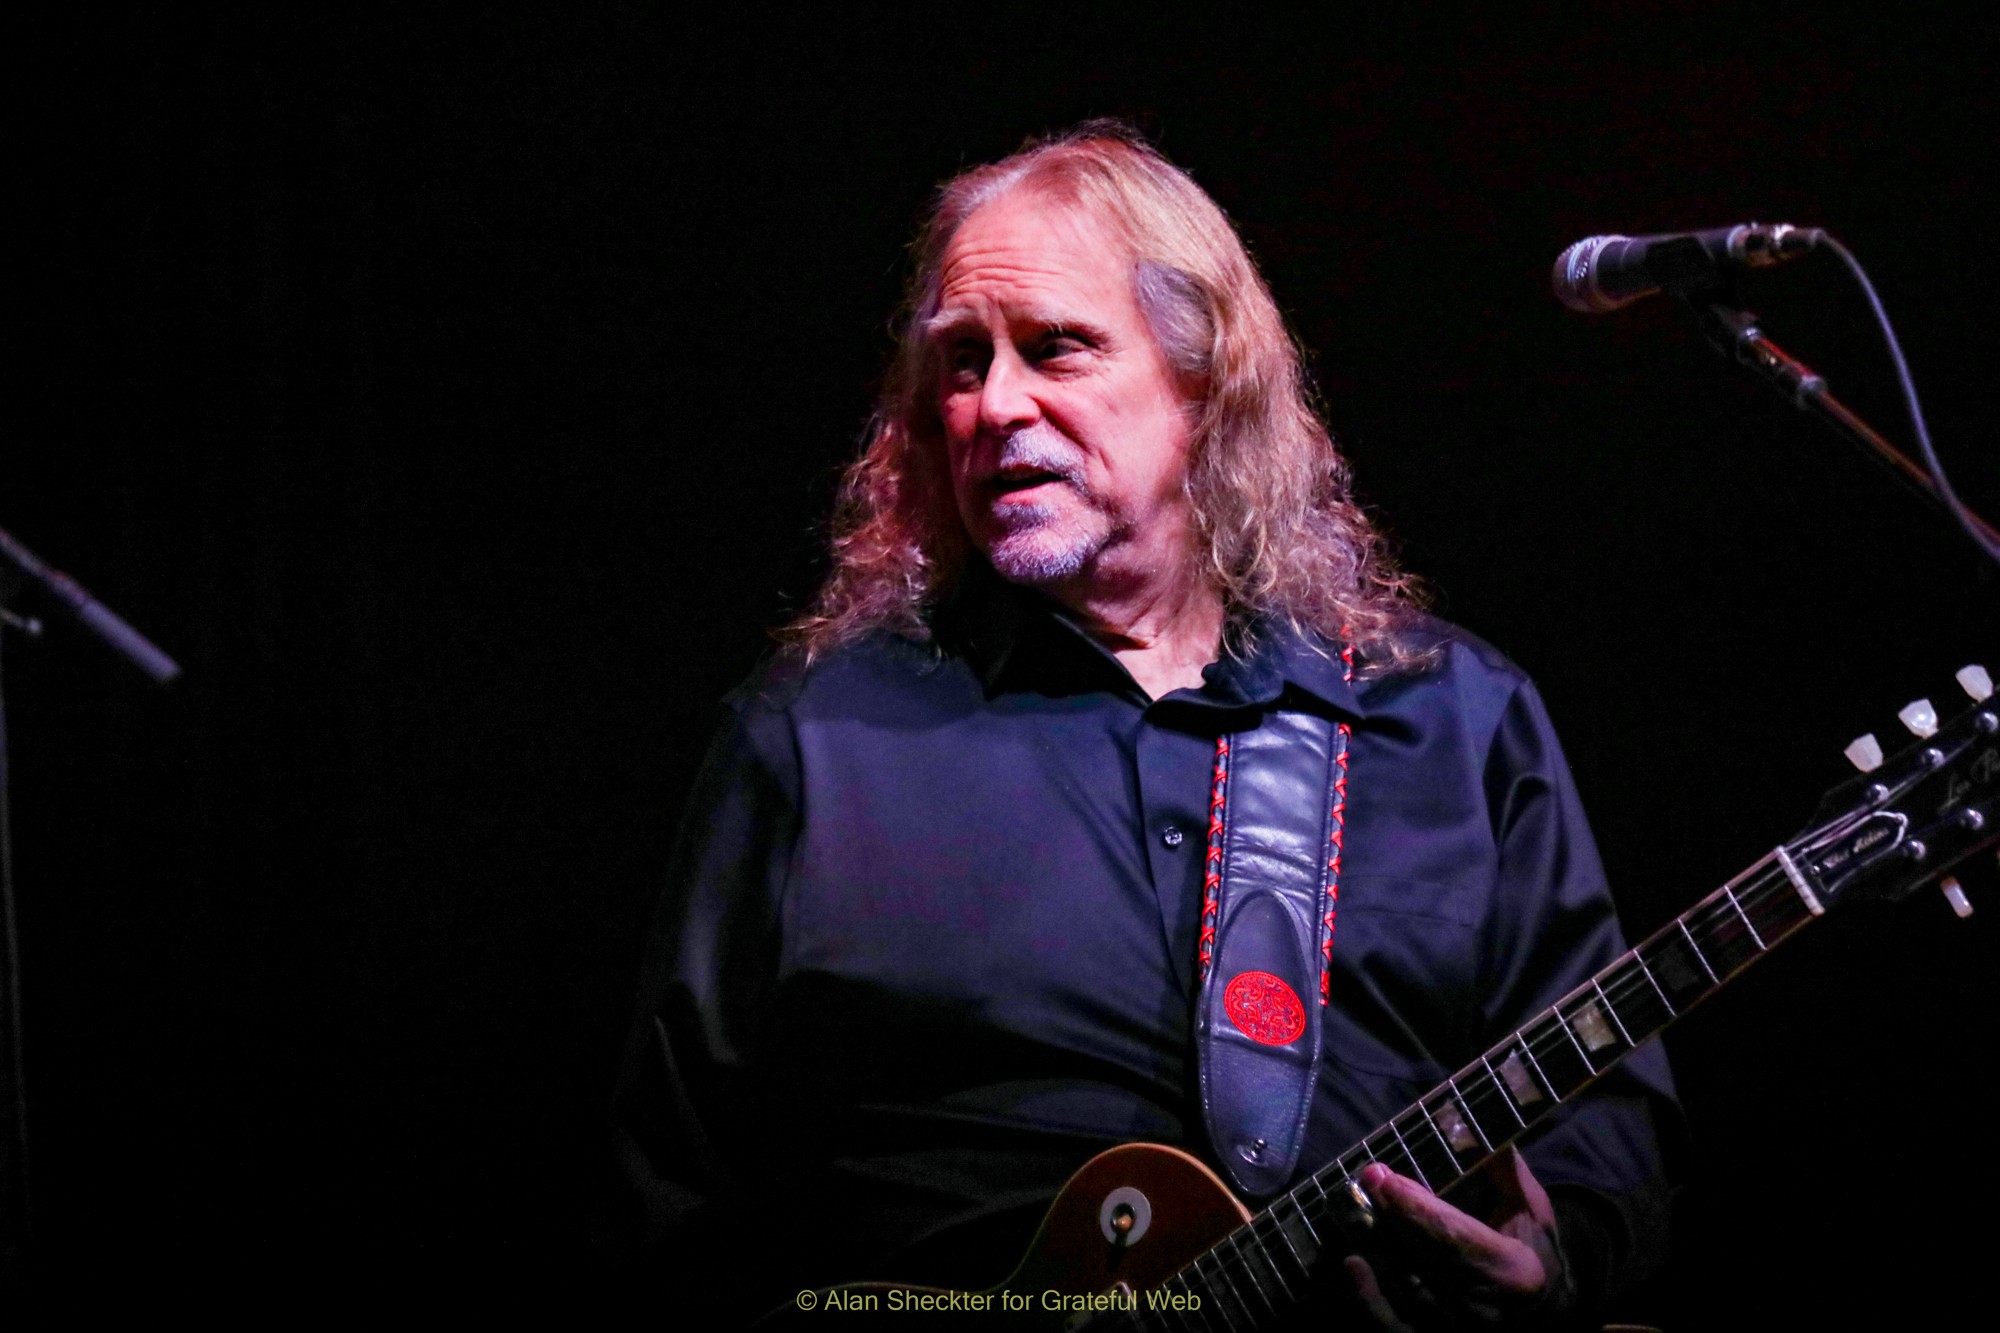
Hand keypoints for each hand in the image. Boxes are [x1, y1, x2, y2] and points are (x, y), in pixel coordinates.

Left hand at [1338, 1148, 1569, 1328]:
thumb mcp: (1531, 1207)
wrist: (1543, 1311)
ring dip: (1375, 1251)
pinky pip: (1393, 1326)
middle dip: (1391, 1220)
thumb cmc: (1532, 1248)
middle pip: (1426, 1264)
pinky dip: (1369, 1298)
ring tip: (1351, 1212)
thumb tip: (1467, 1119)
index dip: (1418, 1209)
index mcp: (1516, 1273)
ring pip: (1406, 1295)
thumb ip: (1503, 1168)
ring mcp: (1458, 1330)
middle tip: (1363, 1182)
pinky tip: (1353, 1263)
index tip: (1383, 1177)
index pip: (1458, 1241)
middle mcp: (1485, 1310)